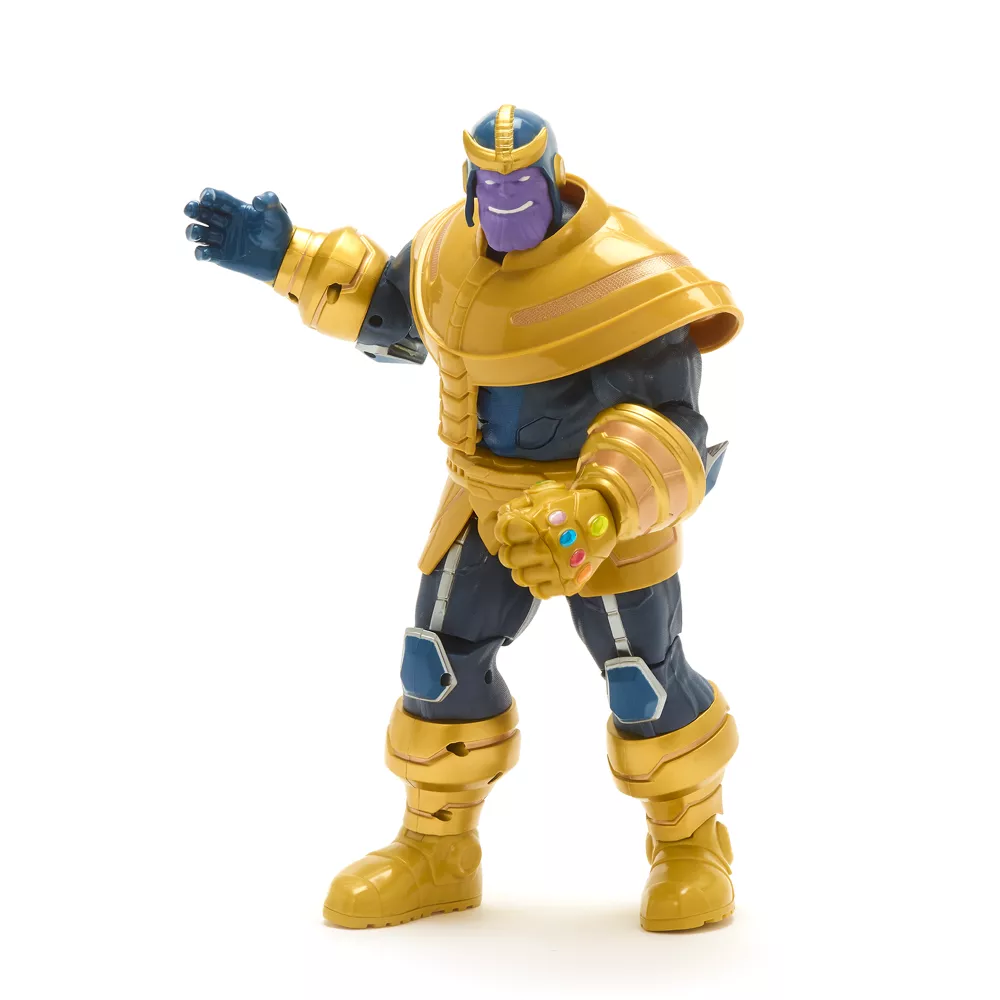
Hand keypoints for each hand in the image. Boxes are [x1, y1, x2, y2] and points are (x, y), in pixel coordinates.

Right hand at [184, 188, 292, 281]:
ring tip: (196, 234)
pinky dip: (200, 253)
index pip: (216, 198)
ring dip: (192, 231)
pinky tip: (204, 254)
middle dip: (192, 209)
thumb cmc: (280, 232)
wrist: (283, 257)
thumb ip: (270, 202)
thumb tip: (256, 200)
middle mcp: (224, 221)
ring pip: (198, 232)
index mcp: (234, 208)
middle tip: (190, 210)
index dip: (208, 196)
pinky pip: (205, 253)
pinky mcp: (222, 256)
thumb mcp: (278, 214)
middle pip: (201, 212)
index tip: (206, 198)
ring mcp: (221, 239)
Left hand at [496, 482, 616, 598]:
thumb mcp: (544, 495)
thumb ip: (518, 505)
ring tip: (532, 561)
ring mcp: (554, 569)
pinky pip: (540, 592)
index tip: (510, 531)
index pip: (502, 533)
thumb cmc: (571, 504)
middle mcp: (542, 549)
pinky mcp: (566, 583)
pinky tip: (544, 573)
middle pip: (508, 558)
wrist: (607, 515)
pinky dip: (539, 583)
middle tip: (521, 546)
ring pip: (521, 577)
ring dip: (523, 568)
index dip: (503, 531)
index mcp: (533, 526)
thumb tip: (500, 517)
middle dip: (511, 550)